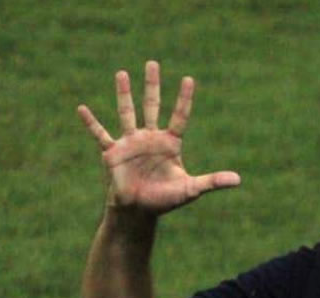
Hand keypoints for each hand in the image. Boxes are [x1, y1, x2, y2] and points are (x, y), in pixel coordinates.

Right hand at [77, 60, 240, 214]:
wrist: (139, 212)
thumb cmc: (165, 200)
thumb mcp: (191, 189)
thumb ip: (212, 181)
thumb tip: (238, 180)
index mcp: (169, 144)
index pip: (179, 116)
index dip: (184, 99)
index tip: (189, 79)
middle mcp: (150, 138)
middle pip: (152, 105)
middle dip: (152, 85)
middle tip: (152, 63)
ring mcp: (130, 143)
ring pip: (127, 113)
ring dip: (124, 94)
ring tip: (122, 73)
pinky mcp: (113, 152)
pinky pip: (100, 134)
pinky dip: (91, 123)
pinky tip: (81, 108)